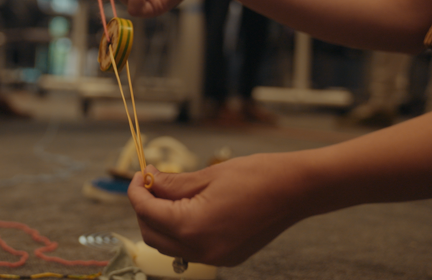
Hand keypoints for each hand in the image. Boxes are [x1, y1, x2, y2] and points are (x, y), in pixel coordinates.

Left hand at [128, 153, 314, 266]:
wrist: (296, 190)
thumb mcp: (207, 175)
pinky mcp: (227, 257)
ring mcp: (216, 257)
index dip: (136, 191)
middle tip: (150, 183)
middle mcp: (202, 250)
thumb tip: (149, 180)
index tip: (138, 175)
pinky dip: (181, 230)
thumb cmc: (256, 176)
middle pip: (152, 234)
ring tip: (168, 193)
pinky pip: (191, 249)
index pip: (147, 212)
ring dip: (161, 221)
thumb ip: (172, 183)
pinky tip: (187, 208)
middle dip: (144, 208)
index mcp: (193, 227)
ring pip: (169, 245)